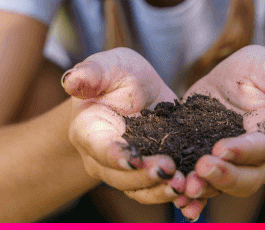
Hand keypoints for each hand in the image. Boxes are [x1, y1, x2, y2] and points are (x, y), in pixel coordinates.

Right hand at [62, 48, 185, 203]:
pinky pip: (158, 193)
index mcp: (88, 131)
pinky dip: (176, 198)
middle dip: (144, 176)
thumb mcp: (108, 66)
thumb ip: (91, 73)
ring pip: (139, 190)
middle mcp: (102, 158)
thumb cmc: (118, 76)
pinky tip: (194, 196)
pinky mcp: (148, 176)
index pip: (98, 148)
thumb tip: (70, 80)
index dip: (114, 155)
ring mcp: (125, 172)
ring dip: (161, 191)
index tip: (134, 159)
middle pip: (119, 177)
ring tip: (184, 184)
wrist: (138, 91)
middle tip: (169, 169)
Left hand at [174, 45, 264, 220]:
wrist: (237, 82)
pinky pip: (205, 187)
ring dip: (205, 190)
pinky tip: (178, 198)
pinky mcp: (214, 166)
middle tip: (200, 169)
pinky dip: (193, 197)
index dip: (244, 151)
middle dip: (225, 177)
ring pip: (224, 188)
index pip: (264, 148)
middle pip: (247, 179)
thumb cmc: (259, 71)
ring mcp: (236, 167)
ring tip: (184, 186)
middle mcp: (260, 158)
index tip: (220, 148)